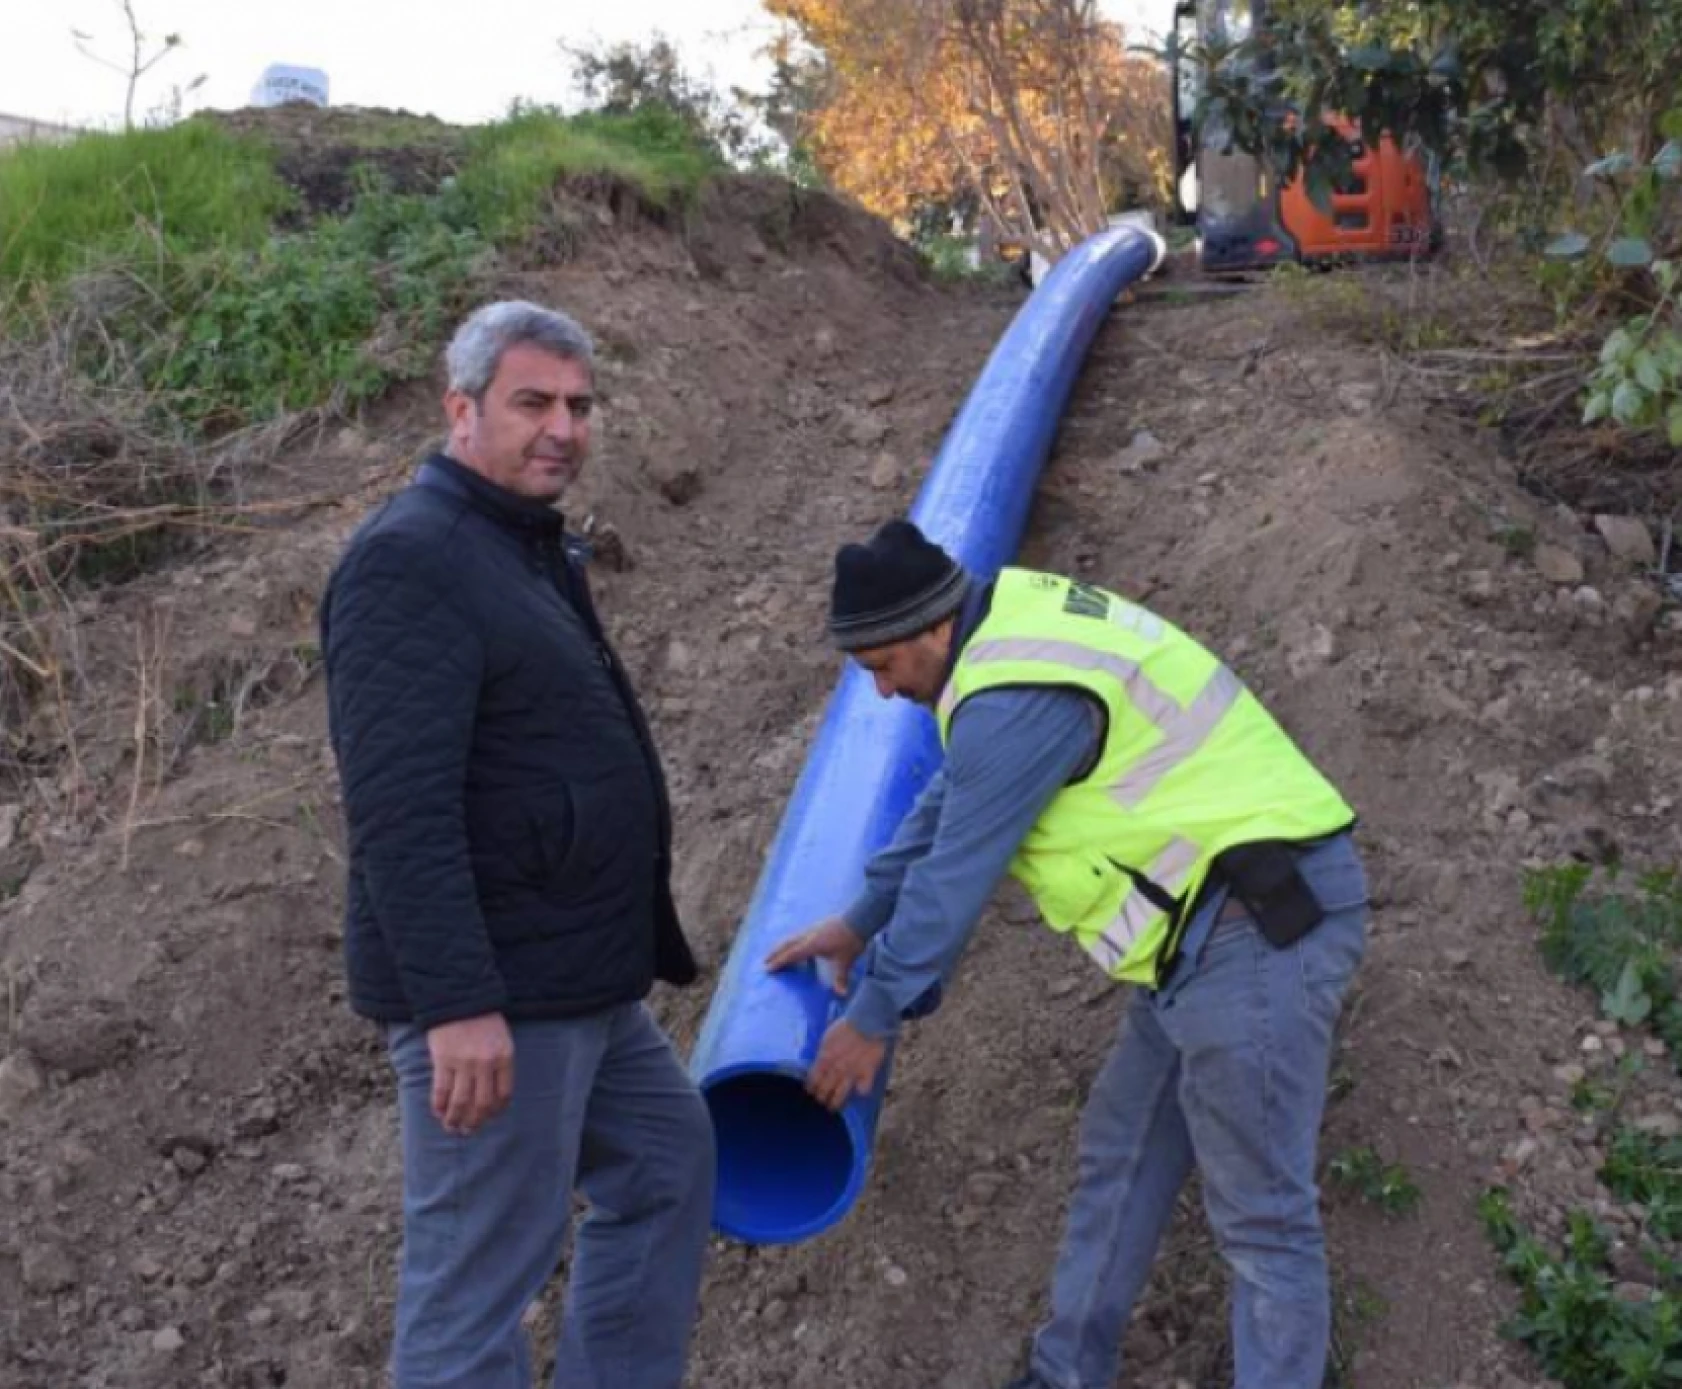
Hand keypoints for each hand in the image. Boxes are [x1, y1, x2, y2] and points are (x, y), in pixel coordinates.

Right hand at [427, 1013, 513, 1135]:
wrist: (459, 998)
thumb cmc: (483, 1019)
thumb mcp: (501, 1039)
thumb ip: (499, 1064)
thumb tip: (492, 1095)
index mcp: (504, 1057)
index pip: (503, 1095)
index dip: (495, 1112)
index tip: (488, 1118)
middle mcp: (486, 1063)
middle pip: (481, 1103)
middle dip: (474, 1122)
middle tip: (467, 1131)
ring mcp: (463, 1062)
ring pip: (460, 1102)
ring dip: (455, 1119)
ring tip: (451, 1127)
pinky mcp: (443, 1060)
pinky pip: (441, 1090)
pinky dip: (439, 1105)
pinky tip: (438, 1112)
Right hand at [765, 915, 865, 994]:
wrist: (859, 918)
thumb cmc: (851, 941)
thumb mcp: (845, 961)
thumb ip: (841, 978)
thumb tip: (841, 994)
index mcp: (811, 945)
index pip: (791, 955)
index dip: (779, 962)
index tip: (767, 968)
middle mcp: (808, 935)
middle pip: (787, 944)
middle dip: (775, 952)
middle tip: (764, 960)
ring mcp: (813, 928)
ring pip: (793, 937)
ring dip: (783, 945)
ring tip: (776, 952)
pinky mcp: (819, 926)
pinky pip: (801, 935)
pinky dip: (794, 942)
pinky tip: (800, 946)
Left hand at [806, 1020, 887, 1111]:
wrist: (867, 1022)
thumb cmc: (845, 1026)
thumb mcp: (827, 1038)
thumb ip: (822, 1053)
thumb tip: (819, 1064)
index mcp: (824, 1059)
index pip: (813, 1079)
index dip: (810, 1087)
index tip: (809, 1091)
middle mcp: (836, 1070)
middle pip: (824, 1089)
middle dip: (820, 1097)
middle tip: (819, 1102)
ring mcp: (852, 1073)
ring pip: (840, 1094)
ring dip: (835, 1102)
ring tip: (832, 1108)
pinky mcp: (867, 1073)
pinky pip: (863, 1089)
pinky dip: (861, 1092)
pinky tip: (859, 1093)